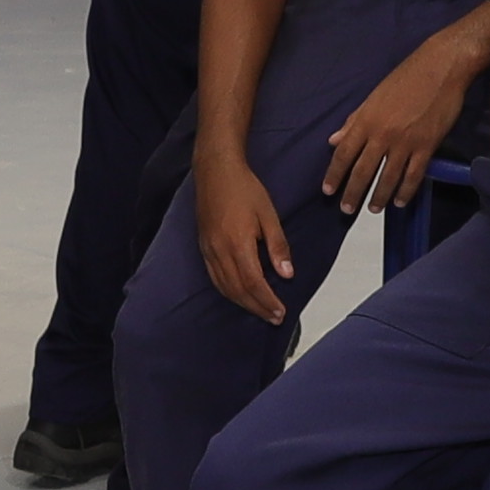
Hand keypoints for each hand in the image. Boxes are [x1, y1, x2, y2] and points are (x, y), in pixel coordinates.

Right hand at [191, 153, 297, 324]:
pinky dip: (228, 292)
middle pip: (239, 290)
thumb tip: (286, 274)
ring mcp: (209, 250)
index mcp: (238, 243)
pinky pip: (215, 278)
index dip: (267, 301)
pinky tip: (239, 295)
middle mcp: (220, 251)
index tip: (281, 312)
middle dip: (257, 307)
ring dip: (243, 303)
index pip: (254, 282)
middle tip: (274, 318)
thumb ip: (277, 246)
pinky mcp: (203, 247)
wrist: (216, 171)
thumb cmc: (244, 188)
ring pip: (225, 287)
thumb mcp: (268, 215)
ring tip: (260, 311)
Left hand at [320, 36, 483, 214]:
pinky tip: (400, 201)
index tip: (328, 191)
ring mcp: (405, 142)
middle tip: (346, 210)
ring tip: (373, 209)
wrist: (441, 67)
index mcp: (366, 120)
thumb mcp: (374, 96)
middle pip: (363, 171)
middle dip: (353, 193)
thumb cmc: (406, 78)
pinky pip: (414, 175)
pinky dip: (406, 191)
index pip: (344, 154)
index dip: (334, 175)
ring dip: (379, 197)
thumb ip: (354, 120)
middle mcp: (383, 134)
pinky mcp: (427, 146)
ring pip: (388, 177)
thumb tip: (334, 140)